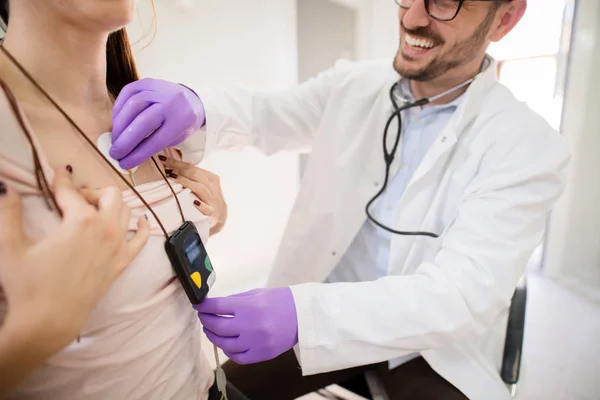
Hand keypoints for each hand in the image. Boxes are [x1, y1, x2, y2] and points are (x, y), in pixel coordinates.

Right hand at [0, 168, 149, 352]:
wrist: (48, 321)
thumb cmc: (28, 285)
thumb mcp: (11, 247)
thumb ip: (8, 213)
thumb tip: (5, 187)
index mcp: (80, 221)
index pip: (71, 190)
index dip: (61, 179)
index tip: (57, 173)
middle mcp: (105, 229)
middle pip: (109, 194)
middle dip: (91, 191)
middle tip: (73, 200)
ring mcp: (117, 247)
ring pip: (125, 211)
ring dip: (111, 205)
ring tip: (92, 211)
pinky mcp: (122, 263)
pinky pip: (141, 239)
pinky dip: (141, 226)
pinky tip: (138, 221)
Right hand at [110, 79, 205, 169]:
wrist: (190, 100)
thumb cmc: (182, 123)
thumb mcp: (176, 137)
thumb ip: (155, 144)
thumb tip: (128, 155)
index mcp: (182, 119)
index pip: (156, 140)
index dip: (138, 153)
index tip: (125, 163)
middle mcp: (171, 101)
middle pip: (142, 121)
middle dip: (125, 140)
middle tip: (115, 153)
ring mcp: (158, 88)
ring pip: (132, 106)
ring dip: (119, 126)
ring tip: (115, 140)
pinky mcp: (146, 81)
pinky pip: (127, 94)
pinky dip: (119, 109)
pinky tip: (117, 123)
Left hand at [160, 156, 226, 235]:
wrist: (219, 222)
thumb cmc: (206, 203)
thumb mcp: (203, 188)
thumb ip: (192, 179)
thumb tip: (170, 167)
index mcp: (211, 179)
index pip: (194, 168)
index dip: (178, 162)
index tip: (164, 159)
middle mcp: (213, 189)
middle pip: (196, 174)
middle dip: (179, 169)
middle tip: (164, 167)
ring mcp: (214, 203)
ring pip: (201, 188)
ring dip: (186, 182)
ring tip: (172, 178)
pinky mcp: (214, 216)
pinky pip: (208, 209)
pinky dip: (201, 206)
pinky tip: (194, 202)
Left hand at [195, 288, 297, 364]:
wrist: (304, 316)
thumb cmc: (280, 301)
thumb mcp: (257, 294)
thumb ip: (235, 301)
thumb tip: (215, 306)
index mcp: (249, 306)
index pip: (217, 307)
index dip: (204, 306)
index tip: (198, 304)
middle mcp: (250, 326)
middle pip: (217, 326)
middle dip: (205, 320)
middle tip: (203, 316)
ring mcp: (255, 343)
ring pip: (224, 344)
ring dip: (213, 336)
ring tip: (210, 330)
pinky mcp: (262, 355)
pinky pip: (238, 357)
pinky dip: (228, 351)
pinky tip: (226, 343)